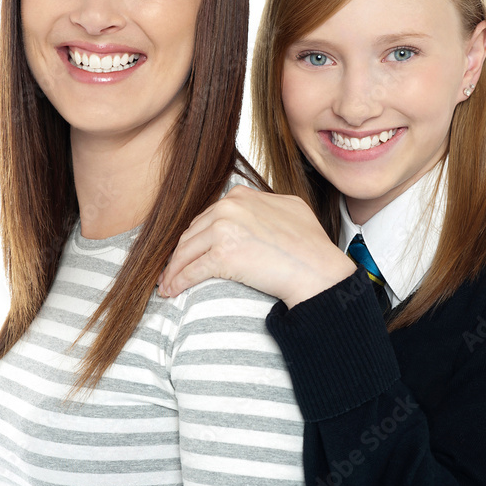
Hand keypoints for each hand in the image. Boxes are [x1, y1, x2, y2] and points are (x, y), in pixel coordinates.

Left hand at [158, 184, 355, 307]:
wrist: (318, 270)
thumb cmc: (311, 246)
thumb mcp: (289, 208)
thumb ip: (264, 205)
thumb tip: (252, 207)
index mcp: (242, 195)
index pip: (208, 216)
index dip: (196, 237)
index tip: (190, 251)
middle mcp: (230, 206)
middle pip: (192, 233)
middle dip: (179, 254)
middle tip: (170, 270)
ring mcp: (225, 228)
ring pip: (186, 251)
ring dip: (173, 270)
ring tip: (167, 284)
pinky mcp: (222, 255)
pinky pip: (191, 270)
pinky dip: (177, 282)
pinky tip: (171, 291)